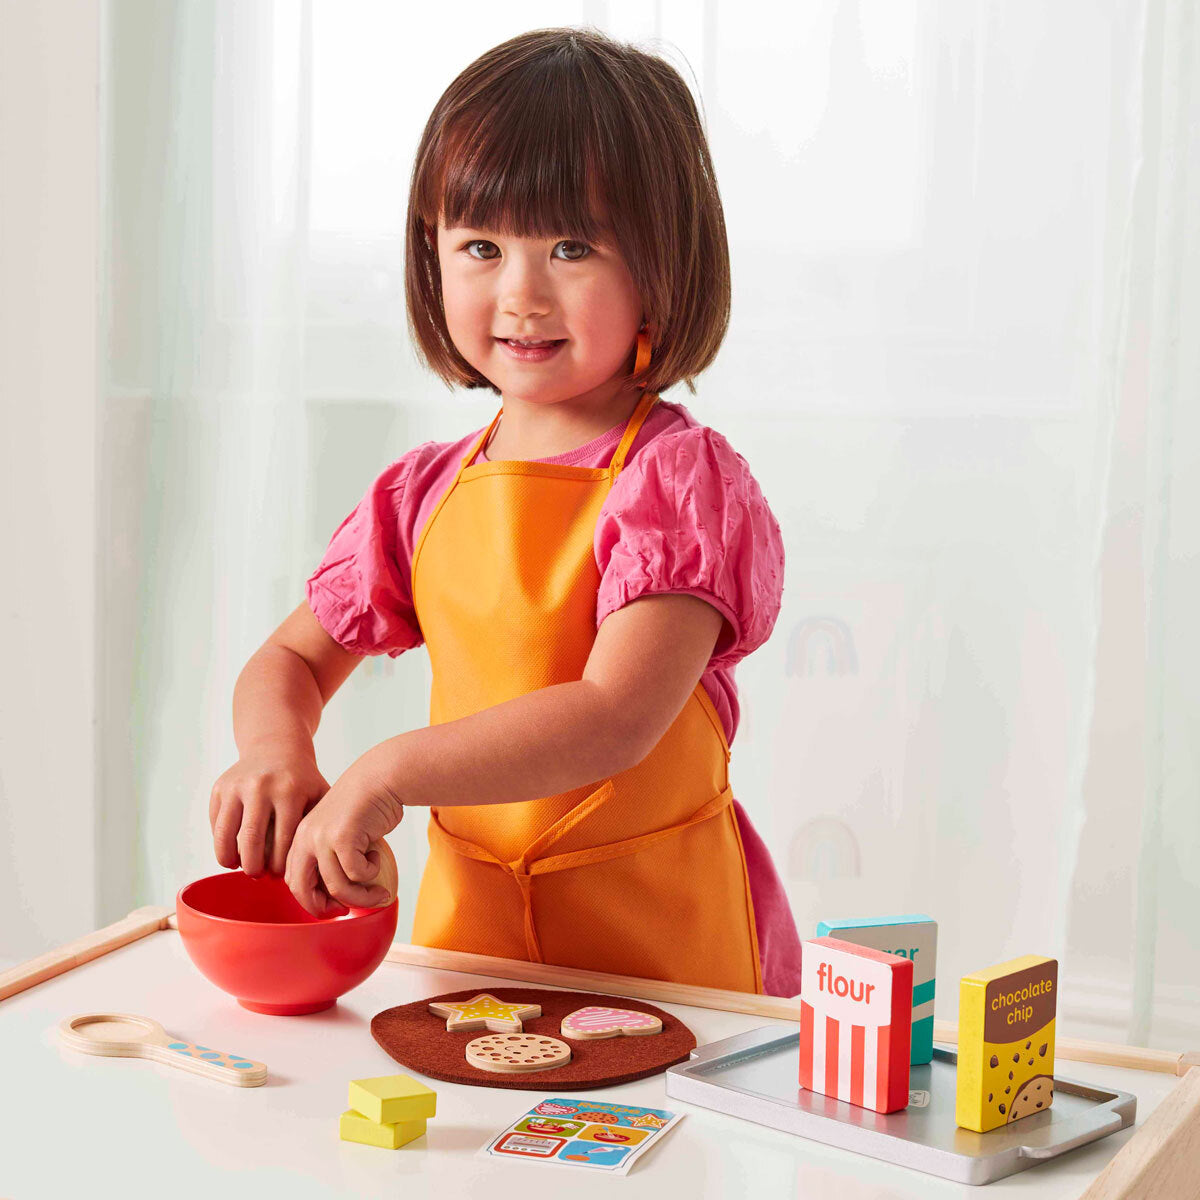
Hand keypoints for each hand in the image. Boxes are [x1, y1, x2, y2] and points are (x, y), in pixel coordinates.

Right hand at [209, 744, 329, 875]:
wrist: (276, 747)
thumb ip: (319, 826)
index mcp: (289, 792)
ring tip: (239, 866)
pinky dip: (220, 841)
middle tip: (257, 875)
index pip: (281, 842)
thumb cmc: (302, 781)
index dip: (278, 865)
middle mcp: (261, 787)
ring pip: (225, 835)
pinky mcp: (220, 787)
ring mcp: (237, 786)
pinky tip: (231, 850)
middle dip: (253, 867)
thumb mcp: (319, 796)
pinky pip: (215, 824)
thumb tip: (314, 868)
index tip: (279, 874)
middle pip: (251, 842)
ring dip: (229, 859)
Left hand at [284, 758, 403, 916]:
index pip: (294, 882)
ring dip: (361, 897)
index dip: (311, 901)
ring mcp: (322, 838)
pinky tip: (376, 859)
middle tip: (347, 911)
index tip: (334, 906)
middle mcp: (305, 838)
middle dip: (324, 908)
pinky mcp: (343, 837)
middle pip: (302, 890)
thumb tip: (336, 898)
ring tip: (378, 893)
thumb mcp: (337, 831)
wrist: (381, 778)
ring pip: (336, 887)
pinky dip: (371, 873)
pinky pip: (357, 873)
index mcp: (300, 838)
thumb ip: (330, 858)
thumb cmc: (365, 806)